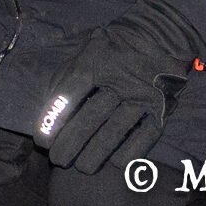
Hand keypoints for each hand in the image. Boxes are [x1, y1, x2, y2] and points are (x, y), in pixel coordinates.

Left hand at [37, 0, 202, 172]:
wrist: (159, 37)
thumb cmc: (111, 50)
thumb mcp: (84, 52)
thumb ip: (65, 78)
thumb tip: (48, 111)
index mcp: (95, 61)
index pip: (69, 94)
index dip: (53, 120)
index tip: (42, 141)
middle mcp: (120, 78)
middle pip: (91, 116)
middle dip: (71, 143)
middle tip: (58, 161)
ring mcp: (143, 94)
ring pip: (116, 130)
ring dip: (97, 153)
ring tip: (82, 168)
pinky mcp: (162, 108)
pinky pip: (145, 136)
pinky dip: (130, 152)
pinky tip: (116, 163)